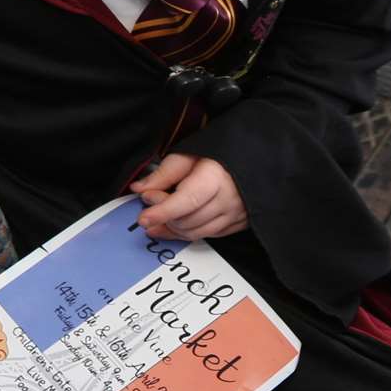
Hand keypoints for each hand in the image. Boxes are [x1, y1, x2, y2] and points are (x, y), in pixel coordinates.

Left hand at [131, 154, 247, 240]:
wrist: (251, 159)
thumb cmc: (218, 154)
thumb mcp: (187, 155)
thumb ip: (163, 174)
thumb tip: (140, 188)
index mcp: (216, 178)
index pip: (186, 202)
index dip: (162, 212)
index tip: (144, 218)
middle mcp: (229, 200)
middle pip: (189, 220)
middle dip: (163, 216)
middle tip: (149, 203)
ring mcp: (236, 214)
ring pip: (197, 233)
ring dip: (172, 229)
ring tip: (155, 222)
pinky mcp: (238, 223)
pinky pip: (209, 236)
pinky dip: (188, 233)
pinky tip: (173, 227)